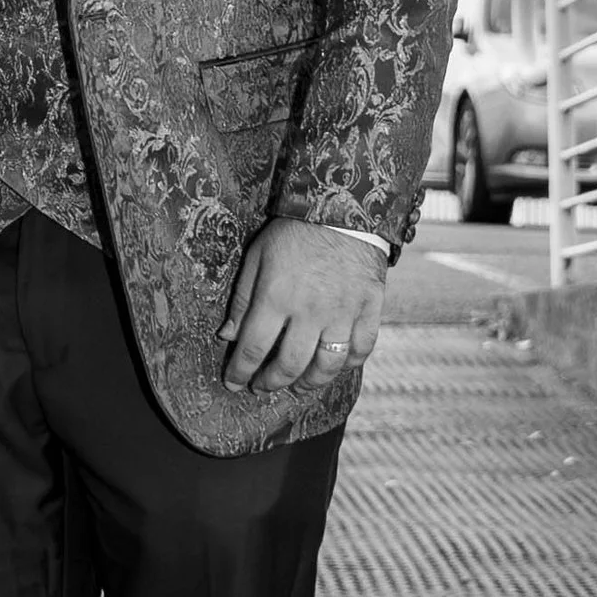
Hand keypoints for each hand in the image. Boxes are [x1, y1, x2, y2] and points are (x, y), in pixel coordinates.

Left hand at [219, 219, 385, 395]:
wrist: (345, 208)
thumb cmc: (294, 232)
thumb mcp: (257, 257)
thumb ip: (242, 300)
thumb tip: (227, 336)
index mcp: (276, 297)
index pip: (252, 349)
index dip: (240, 373)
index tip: (234, 384)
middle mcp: (310, 311)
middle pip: (290, 365)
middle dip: (271, 383)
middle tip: (262, 387)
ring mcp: (343, 313)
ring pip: (328, 365)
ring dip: (309, 384)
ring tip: (297, 388)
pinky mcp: (369, 309)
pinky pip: (361, 349)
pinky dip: (348, 365)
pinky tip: (334, 367)